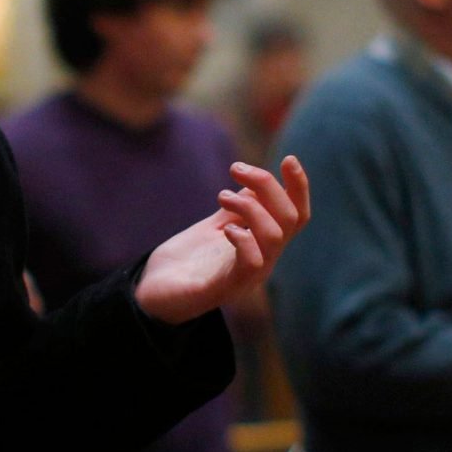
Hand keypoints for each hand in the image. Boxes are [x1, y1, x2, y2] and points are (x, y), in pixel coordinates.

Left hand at [135, 156, 310, 324]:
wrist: (152, 293)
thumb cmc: (185, 261)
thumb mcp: (214, 225)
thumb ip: (237, 208)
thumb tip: (256, 182)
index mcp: (263, 245)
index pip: (297, 215)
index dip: (299, 186)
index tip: (288, 158)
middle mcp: (262, 260)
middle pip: (290, 218)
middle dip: (267, 185)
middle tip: (235, 168)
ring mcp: (246, 277)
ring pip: (274, 236)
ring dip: (250, 206)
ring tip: (221, 195)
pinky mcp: (225, 289)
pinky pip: (252, 263)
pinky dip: (244, 239)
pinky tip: (226, 229)